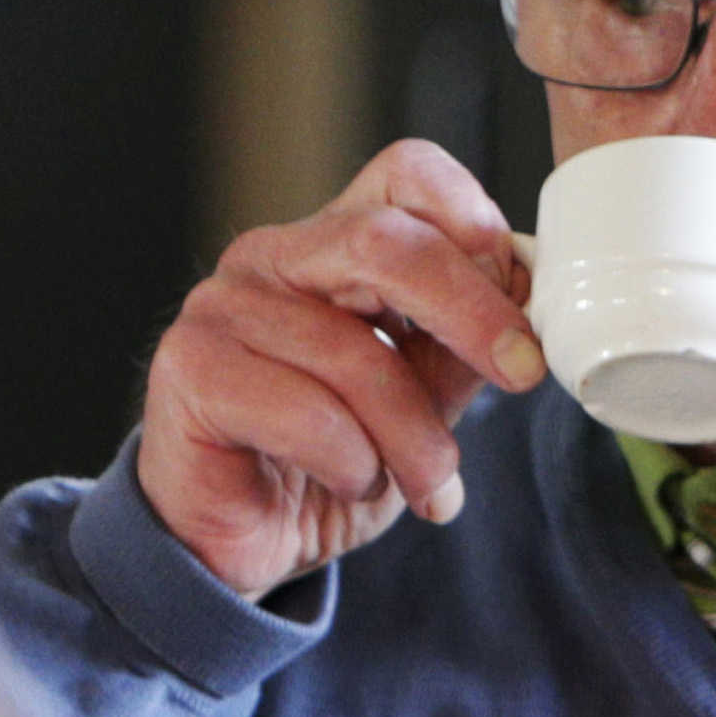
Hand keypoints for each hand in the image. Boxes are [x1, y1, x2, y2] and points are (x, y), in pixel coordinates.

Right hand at [135, 141, 546, 599]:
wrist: (242, 543)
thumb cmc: (329, 461)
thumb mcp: (421, 401)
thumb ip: (460, 347)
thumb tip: (524, 304)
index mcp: (334, 244)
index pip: (405, 173)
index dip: (471, 215)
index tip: (520, 288)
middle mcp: (273, 258)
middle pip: (384, 241)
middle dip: (470, 311)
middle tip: (522, 372)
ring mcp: (222, 308)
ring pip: (356, 356)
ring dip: (415, 440)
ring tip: (425, 484)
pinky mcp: (191, 369)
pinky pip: (307, 414)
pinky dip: (353, 464)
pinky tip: (348, 483)